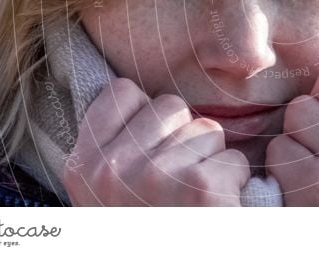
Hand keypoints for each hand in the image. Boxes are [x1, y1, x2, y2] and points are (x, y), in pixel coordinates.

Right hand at [63, 78, 249, 204]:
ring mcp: (155, 176)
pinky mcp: (201, 187)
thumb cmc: (147, 228)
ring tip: (194, 199)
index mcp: (83, 166)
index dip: (146, 115)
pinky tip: (216, 209)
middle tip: (176, 184)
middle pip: (170, 106)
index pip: (121, 92)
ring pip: (206, 130)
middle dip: (183, 138)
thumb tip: (131, 90)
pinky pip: (234, 157)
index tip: (150, 149)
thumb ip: (113, 144)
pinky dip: (234, 183)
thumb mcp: (107, 192)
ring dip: (211, 161)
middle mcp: (112, 169)